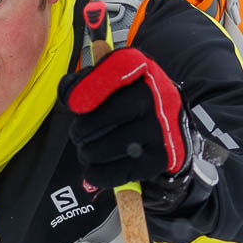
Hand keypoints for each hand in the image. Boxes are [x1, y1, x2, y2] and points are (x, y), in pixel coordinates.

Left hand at [63, 48, 190, 198]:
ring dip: (88, 154)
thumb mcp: (119, 80)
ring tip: (87, 153)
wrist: (174, 128)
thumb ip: (89, 80)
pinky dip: (98, 174)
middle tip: (78, 136)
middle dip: (81, 131)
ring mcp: (159, 129)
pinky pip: (118, 171)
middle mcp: (154, 96)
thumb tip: (68, 93)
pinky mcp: (159, 158)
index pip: (115, 68)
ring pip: (108, 147)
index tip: (73, 104)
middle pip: (105, 115)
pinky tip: (93, 170)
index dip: (87, 86)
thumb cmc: (134, 103)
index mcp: (142, 69)